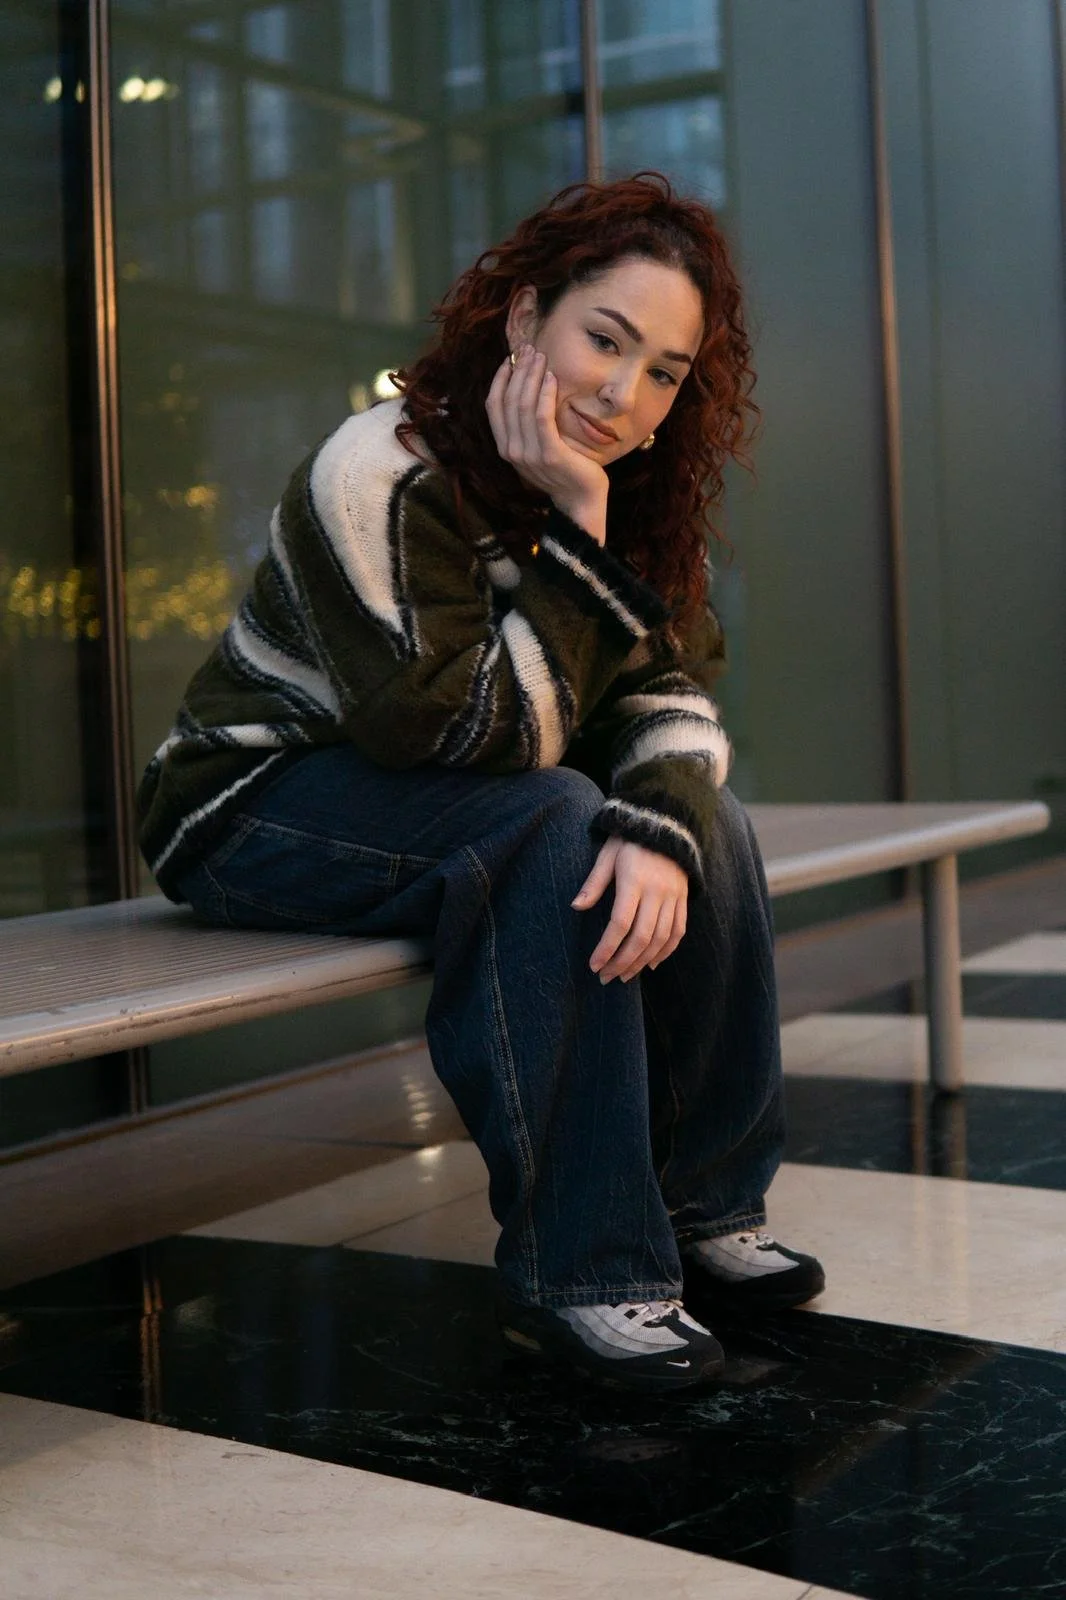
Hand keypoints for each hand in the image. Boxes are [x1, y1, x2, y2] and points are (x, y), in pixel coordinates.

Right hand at [486, 344, 608, 542]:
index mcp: (505, 447)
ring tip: (541, 357)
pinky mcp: (549, 454)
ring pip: (523, 406)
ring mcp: (529, 454)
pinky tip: (551, 378)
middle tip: (530, 349)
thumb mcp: (540, 445)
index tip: (511, 358)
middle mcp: (512, 451)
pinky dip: (545, 394)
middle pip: (508, 401)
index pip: (493, 406)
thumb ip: (529, 425)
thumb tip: (528, 388)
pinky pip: (542, 418)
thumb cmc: (565, 469)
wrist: (581, 500)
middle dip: (518, 371)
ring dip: (532, 377)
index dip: (500, 379)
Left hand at [572, 837, 688, 981]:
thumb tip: (576, 907)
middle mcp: (656, 892)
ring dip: (642, 962)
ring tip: (624, 976)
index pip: (620, 923)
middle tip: (606, 977)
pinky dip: (666, 952)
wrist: (667, 824)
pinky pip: (677, 932)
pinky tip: (650, 964)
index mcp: (634, 881)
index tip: (594, 965)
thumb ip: (594, 883)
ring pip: (661, 939)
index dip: (607, 948)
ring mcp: (673, 897)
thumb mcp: (607, 854)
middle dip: (622, 962)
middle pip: (641, 937)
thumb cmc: (630, 840)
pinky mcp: (683, 900)